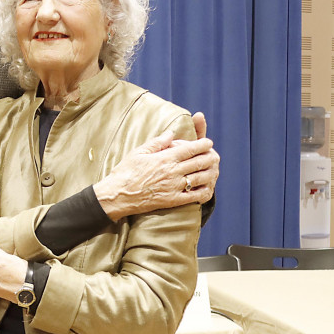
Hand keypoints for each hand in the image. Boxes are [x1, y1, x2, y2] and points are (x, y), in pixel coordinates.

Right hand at [93, 115, 218, 220]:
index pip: (190, 149)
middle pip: (199, 162)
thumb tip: (171, 133)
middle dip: (210, 157)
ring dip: (211, 172)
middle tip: (214, 154)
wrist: (118, 195)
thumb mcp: (138, 152)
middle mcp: (172, 172)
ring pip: (201, 178)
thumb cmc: (125, 172)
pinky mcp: (173, 200)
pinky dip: (205, 191)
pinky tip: (208, 187)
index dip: (203, 144)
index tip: (208, 142)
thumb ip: (157, 142)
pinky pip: (195, 196)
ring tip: (214, 169)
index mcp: (164, 158)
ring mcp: (174, 187)